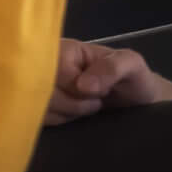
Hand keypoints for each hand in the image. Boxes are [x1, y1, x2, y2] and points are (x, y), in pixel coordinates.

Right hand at [45, 38, 171, 125]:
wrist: (133, 103)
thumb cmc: (132, 79)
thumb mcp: (131, 65)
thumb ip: (113, 67)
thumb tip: (83, 85)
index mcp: (63, 50)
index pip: (51, 72)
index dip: (73, 89)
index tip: (95, 93)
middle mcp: (44, 66)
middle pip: (40, 91)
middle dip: (69, 104)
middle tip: (93, 102)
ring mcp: (37, 87)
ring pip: (38, 107)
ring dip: (65, 114)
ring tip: (87, 107)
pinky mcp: (38, 106)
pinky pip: (38, 119)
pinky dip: (58, 121)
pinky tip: (74, 116)